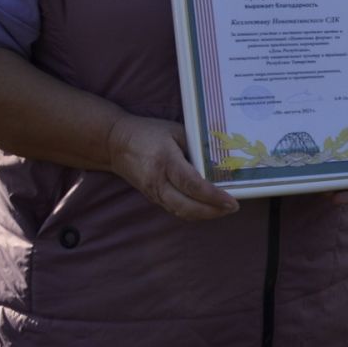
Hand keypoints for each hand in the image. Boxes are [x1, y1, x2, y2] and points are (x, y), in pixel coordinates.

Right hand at [107, 114, 239, 220]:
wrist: (114, 143)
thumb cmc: (148, 133)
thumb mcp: (176, 131)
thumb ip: (196, 146)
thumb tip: (220, 162)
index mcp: (165, 160)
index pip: (191, 184)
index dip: (213, 196)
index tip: (231, 201)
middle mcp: (157, 180)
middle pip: (187, 206)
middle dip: (212, 211)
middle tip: (233, 208)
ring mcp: (153, 192)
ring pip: (181, 211)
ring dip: (204, 214)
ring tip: (224, 209)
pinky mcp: (152, 197)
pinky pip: (175, 209)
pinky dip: (193, 212)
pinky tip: (207, 209)